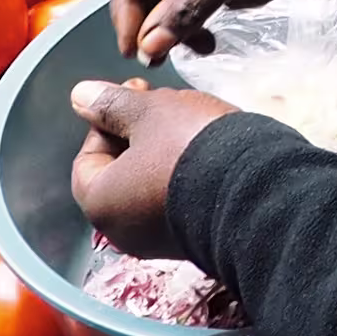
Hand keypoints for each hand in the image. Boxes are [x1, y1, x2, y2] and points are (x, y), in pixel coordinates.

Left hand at [64, 78, 239, 240]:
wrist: (258, 193)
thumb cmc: (193, 150)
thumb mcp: (151, 113)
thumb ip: (111, 104)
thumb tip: (79, 96)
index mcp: (101, 203)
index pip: (87, 157)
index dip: (107, 119)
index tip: (136, 94)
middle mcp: (123, 231)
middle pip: (119, 172)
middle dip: (138, 134)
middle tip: (164, 105)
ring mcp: (159, 241)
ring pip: (149, 185)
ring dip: (163, 153)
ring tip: (192, 124)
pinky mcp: (192, 241)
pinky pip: (176, 201)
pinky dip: (184, 175)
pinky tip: (209, 153)